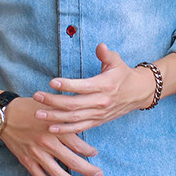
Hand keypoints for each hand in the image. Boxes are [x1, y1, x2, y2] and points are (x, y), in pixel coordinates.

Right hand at [0, 97, 102, 175]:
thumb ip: (66, 114)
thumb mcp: (50, 106)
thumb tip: (83, 120)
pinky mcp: (27, 161)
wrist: (4, 115)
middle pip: (72, 161)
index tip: (95, 154)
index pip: (78, 144)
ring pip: (58, 174)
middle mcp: (47, 142)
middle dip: (88, 170)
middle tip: (98, 174)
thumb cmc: (28, 107)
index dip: (89, 151)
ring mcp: (37, 154)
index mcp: (55, 128)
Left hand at [33, 43, 155, 133]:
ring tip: (38, 114)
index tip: (51, 82)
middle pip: (74, 105)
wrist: (138, 93)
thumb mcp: (116, 61)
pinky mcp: (97, 121)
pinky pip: (79, 128)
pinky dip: (65, 129)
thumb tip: (100, 46)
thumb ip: (106, 54)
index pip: (83, 87)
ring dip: (55, 117)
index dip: (67, 85)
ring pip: (74, 118)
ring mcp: (98, 114)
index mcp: (104, 85)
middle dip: (53, 101)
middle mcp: (101, 102)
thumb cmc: (123, 74)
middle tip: (37, 96)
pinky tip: (51, 128)